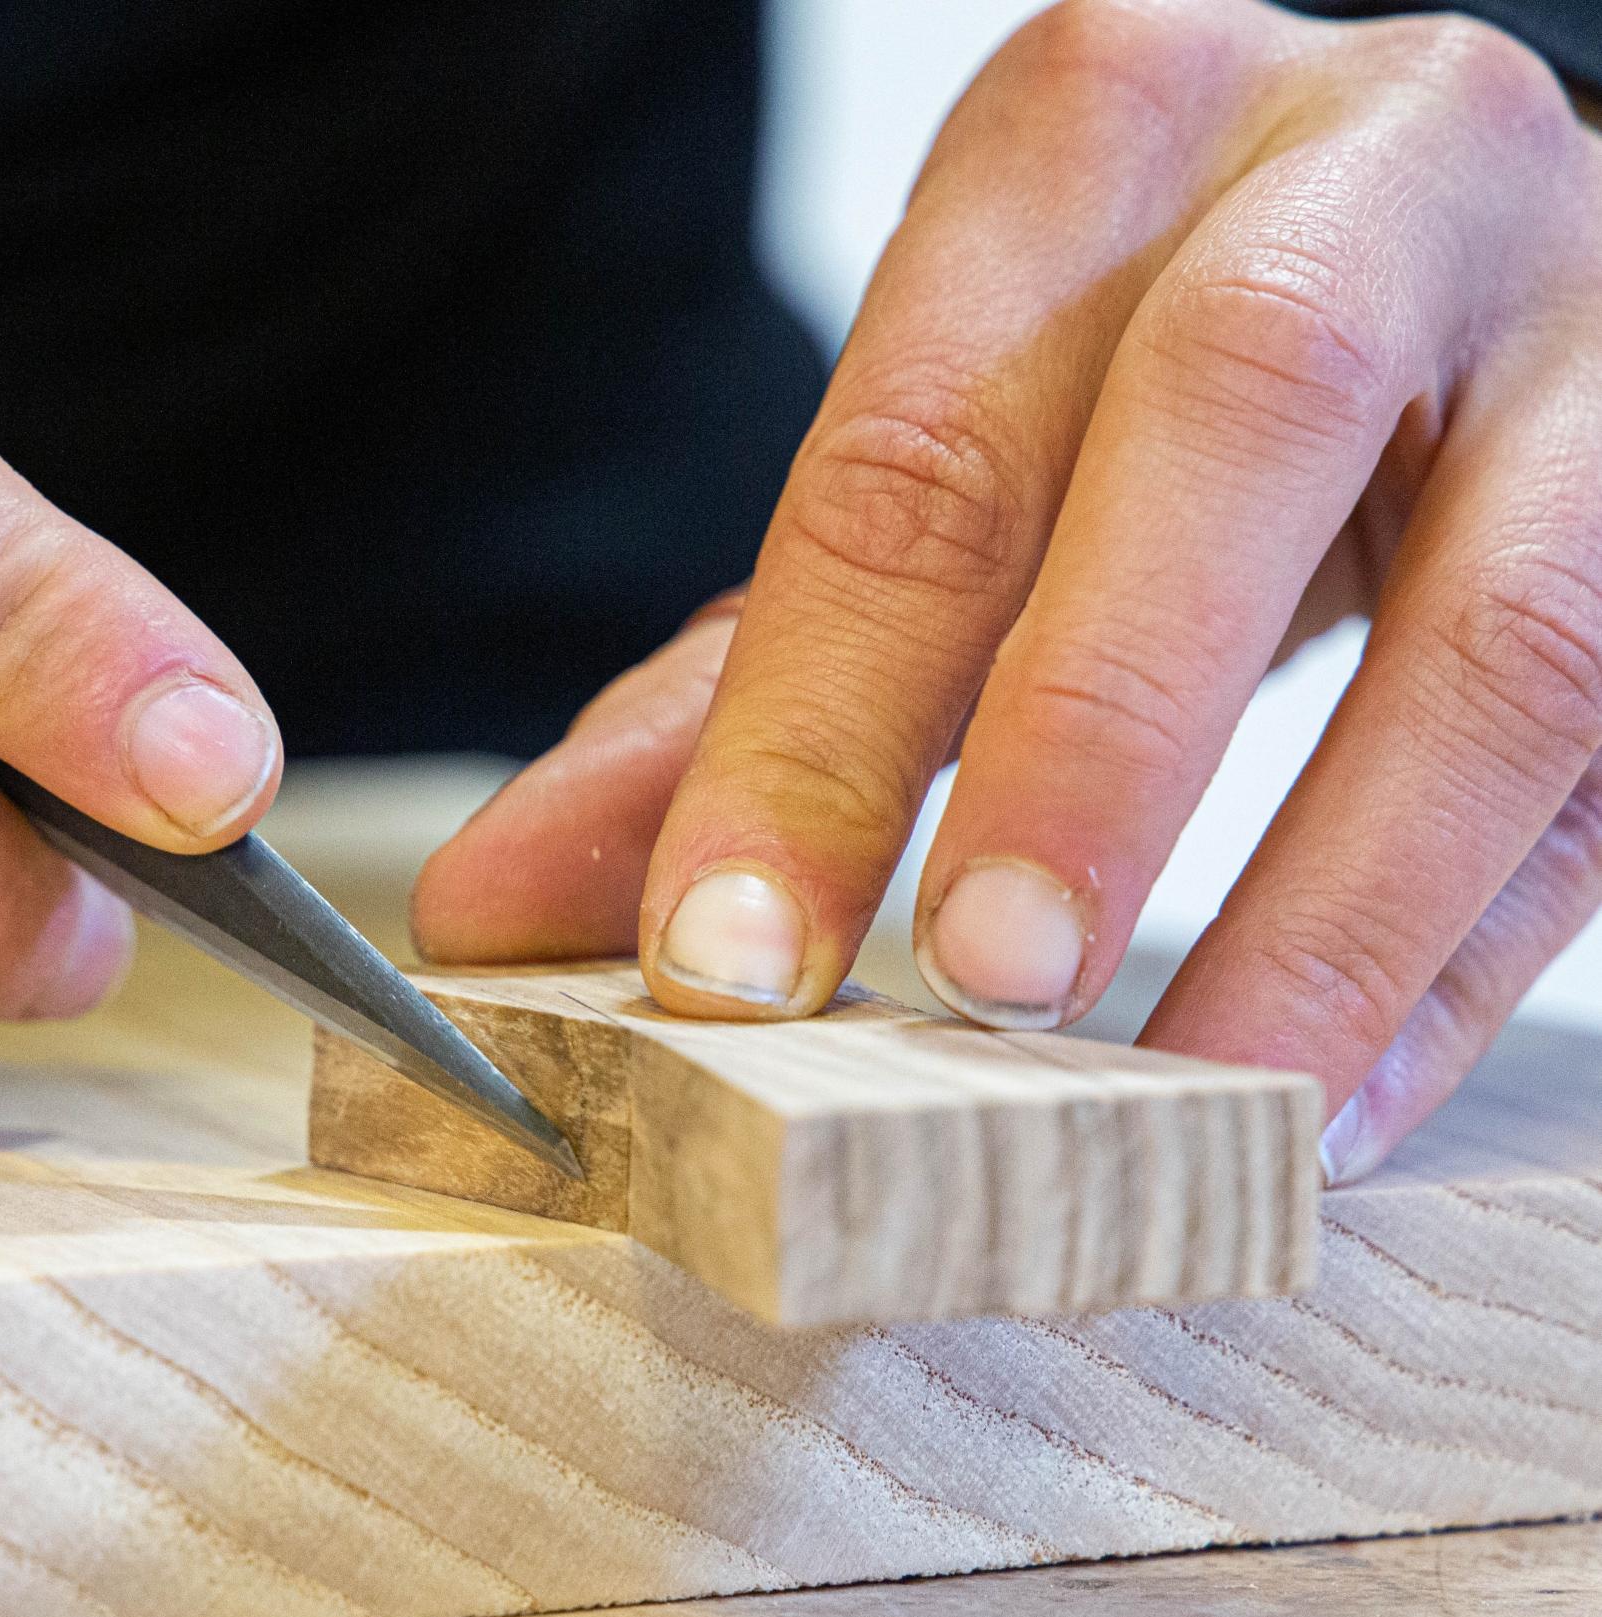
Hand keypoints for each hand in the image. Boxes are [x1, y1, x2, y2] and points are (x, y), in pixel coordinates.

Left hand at [419, 0, 1601, 1183]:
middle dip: (1098, 729)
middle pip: (1238, 420)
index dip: (812, 724)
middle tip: (983, 984)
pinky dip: (1466, 954)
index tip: (728, 960)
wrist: (1449, 242)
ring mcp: (1584, 324)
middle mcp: (1366, 166)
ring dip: (1334, 895)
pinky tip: (1335, 1104)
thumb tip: (497, 913)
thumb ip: (734, 687)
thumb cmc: (1134, 378)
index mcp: (1099, 134)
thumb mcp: (937, 464)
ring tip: (1190, 1108)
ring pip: (1504, 618)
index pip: (924, 444)